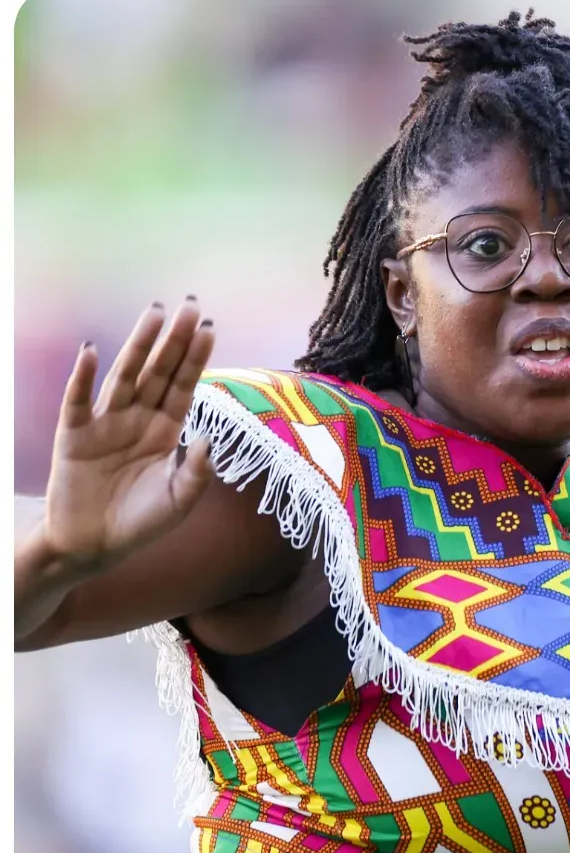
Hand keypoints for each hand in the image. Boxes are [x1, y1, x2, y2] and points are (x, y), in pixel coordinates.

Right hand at [42, 298, 217, 574]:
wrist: (94, 546)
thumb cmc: (140, 523)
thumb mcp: (178, 501)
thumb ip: (196, 472)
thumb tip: (207, 438)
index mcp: (165, 430)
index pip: (184, 385)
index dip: (196, 358)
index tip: (211, 327)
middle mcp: (137, 419)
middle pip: (159, 371)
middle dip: (175, 339)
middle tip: (191, 305)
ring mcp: (105, 424)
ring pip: (124, 376)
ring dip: (138, 344)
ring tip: (153, 313)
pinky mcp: (74, 435)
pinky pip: (78, 402)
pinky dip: (83, 377)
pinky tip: (91, 351)